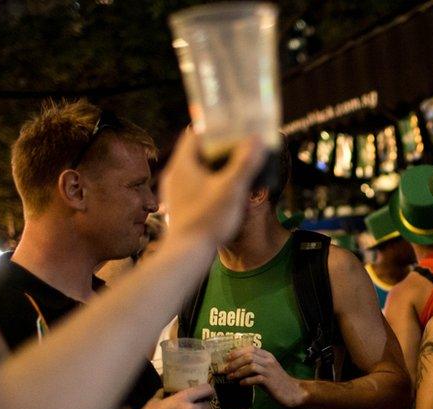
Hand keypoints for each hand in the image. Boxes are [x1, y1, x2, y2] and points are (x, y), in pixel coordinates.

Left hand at [159, 131, 266, 246]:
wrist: (187, 254)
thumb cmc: (207, 220)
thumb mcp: (232, 189)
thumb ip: (245, 163)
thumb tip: (257, 139)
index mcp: (183, 164)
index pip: (195, 134)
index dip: (215, 130)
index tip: (234, 131)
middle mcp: (174, 175)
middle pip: (197, 152)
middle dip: (219, 150)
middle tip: (240, 150)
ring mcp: (175, 191)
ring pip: (197, 170)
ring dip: (215, 168)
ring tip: (236, 172)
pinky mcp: (179, 206)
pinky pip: (195, 186)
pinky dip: (210, 184)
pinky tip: (225, 194)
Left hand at [225, 347, 307, 407]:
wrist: (292, 391)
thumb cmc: (277, 381)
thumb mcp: (267, 369)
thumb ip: (256, 365)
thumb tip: (237, 366)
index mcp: (267, 355)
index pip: (251, 348)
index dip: (237, 352)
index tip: (227, 358)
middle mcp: (268, 361)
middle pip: (249, 356)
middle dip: (235, 363)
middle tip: (226, 370)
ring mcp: (270, 371)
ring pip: (251, 366)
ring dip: (238, 372)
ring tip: (231, 378)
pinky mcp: (270, 381)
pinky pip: (255, 378)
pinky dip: (246, 381)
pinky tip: (241, 384)